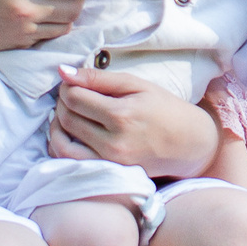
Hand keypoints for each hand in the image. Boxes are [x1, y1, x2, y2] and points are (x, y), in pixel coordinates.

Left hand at [48, 66, 220, 176]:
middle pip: (66, 119)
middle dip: (62, 103)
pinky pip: (70, 162)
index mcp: (121, 115)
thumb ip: (98, 78)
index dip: (67, 87)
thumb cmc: (165, 109)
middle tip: (71, 96)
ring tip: (67, 114)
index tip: (73, 83)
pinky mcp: (107, 173)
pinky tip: (69, 134)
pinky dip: (62, 146)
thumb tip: (63, 72)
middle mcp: (112, 142)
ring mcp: (109, 162)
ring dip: (57, 126)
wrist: (189, 144)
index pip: (74, 98)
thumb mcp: (137, 85)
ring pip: (62, 143)